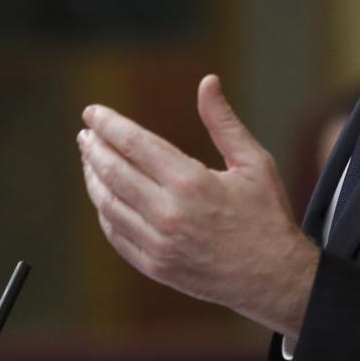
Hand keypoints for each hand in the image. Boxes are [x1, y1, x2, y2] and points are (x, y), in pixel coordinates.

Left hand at [77, 74, 317, 337]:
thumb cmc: (266, 216)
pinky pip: (116, 234)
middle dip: (93, 148)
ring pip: (108, 204)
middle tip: (86, 134)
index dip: (108, 125)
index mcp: (191, 182)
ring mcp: (158, 243)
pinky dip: (104, 212)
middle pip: (113, 172)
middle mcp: (168, 213)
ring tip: (90, 160)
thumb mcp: (254, 162)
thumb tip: (207, 81)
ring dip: (93, 178)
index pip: (134, 144)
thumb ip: (223, 122)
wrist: (274, 279)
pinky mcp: (154, 266)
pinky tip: (104, 196)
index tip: (92, 113)